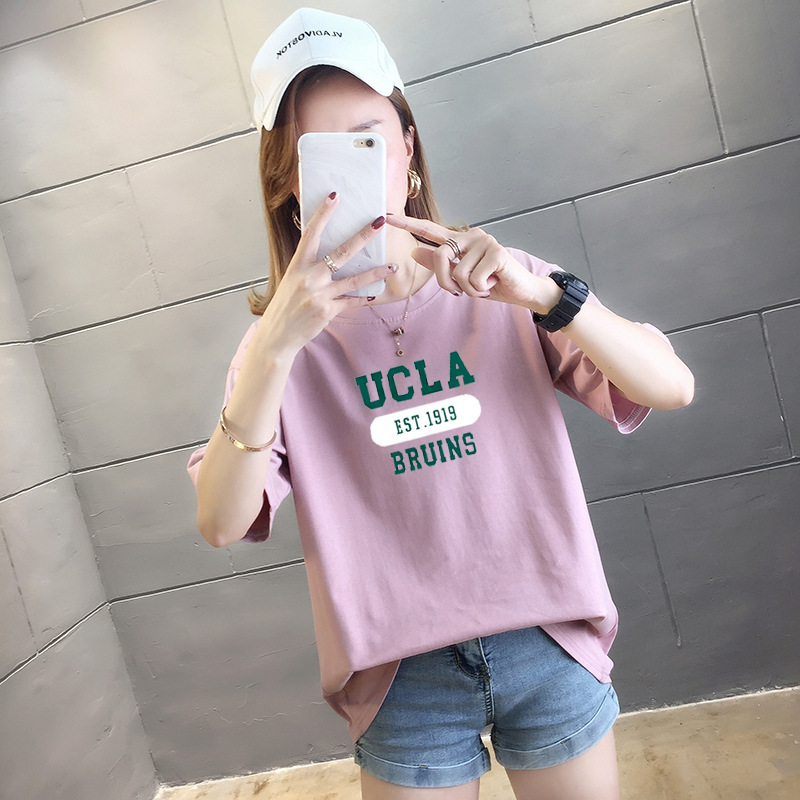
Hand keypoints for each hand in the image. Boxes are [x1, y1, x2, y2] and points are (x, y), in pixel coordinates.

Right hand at [259, 193, 396, 355]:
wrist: (277, 336)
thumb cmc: (284, 307)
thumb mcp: (291, 281)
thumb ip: (308, 268)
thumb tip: (328, 254)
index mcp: (297, 266)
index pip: (311, 234)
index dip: (323, 214)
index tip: (334, 196)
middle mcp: (308, 278)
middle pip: (341, 253)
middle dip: (362, 236)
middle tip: (378, 222)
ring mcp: (319, 295)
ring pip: (354, 280)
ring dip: (375, 272)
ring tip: (392, 266)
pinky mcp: (327, 312)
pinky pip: (351, 302)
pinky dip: (363, 298)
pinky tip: (375, 293)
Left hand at [387, 214, 561, 313]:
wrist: (521, 290)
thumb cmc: (491, 282)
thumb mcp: (461, 277)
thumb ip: (439, 264)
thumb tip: (414, 251)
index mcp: (460, 240)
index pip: (430, 229)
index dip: (408, 224)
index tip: (386, 217)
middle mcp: (472, 235)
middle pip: (440, 257)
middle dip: (445, 282)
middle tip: (458, 293)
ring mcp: (485, 241)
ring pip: (458, 273)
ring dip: (468, 290)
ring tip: (484, 285)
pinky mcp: (496, 252)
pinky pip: (473, 279)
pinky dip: (480, 289)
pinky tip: (493, 284)